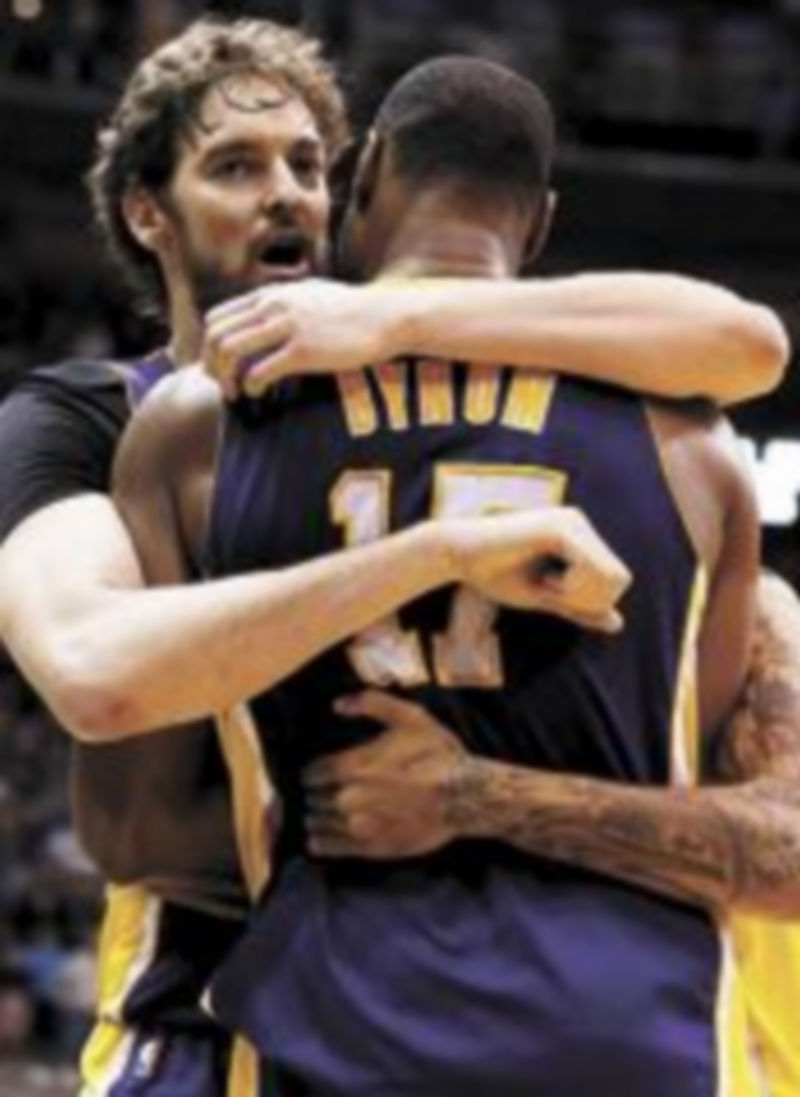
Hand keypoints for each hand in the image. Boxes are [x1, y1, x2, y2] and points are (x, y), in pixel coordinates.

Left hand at [203, 280, 394, 399]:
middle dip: (211, 365)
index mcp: (271, 294)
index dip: (209, 347)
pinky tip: (258, 394)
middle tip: (222, 386)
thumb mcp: (310, 296)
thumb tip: (265, 322)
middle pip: (217, 335)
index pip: (217, 317)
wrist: (387, 317)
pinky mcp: (304, 350)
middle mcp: (273, 306)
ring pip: (231, 352)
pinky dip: (251, 386)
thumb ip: (283, 305)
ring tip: (236, 393)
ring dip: (227, 378)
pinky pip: (260, 370)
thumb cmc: (353, 312)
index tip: (218, 368)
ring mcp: (288, 327)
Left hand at [303, 691, 468, 858]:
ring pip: (320, 822)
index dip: (313, 771)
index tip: (314, 773)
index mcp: (353, 765)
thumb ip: (372, 704)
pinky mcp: (372, 848)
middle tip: (317, 794)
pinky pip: (333, 848)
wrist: (466, 797)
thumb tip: (337, 704)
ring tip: (316, 815)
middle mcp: (349, 797)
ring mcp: (359, 826)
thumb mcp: (411, 717)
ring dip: (315, 818)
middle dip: (315, 794)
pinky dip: (320, 844)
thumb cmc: (439, 755)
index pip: (314, 772)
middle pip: (315, 798)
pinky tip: (315, 841)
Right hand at [443, 505, 630, 632]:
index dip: (592, 601)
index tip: (554, 596)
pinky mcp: (559, 528)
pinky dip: (571, 588)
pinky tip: (544, 581)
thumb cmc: (493, 573)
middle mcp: (579, 522)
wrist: (457, 554)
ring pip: (609, 576)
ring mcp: (571, 521)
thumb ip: (579, 608)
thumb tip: (618, 624)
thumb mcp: (543, 596)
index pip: (617, 578)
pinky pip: (589, 570)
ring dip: (578, 594)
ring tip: (546, 587)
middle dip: (588, 600)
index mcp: (578, 534)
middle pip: (619, 579)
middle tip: (550, 595)